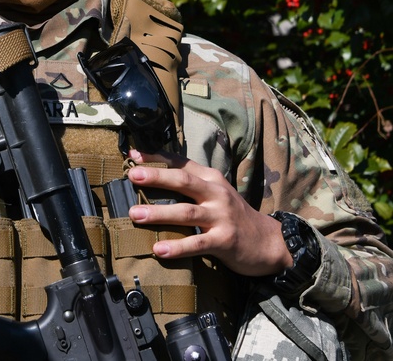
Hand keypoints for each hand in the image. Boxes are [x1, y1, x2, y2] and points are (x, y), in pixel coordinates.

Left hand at [125, 149, 291, 276]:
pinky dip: (177, 247)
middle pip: (183, 181)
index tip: (133, 154)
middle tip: (132, 175)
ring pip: (186, 213)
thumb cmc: (233, 215)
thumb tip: (152, 176)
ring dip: (159, 213)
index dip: (157, 157)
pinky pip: (197, 243)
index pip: (182, 163)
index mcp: (212, 179)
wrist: (270, 242)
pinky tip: (159, 249)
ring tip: (135, 215)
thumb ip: (190, 183)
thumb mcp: (216, 192)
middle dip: (156, 177)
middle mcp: (216, 194)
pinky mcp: (225, 241)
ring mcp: (221, 217)